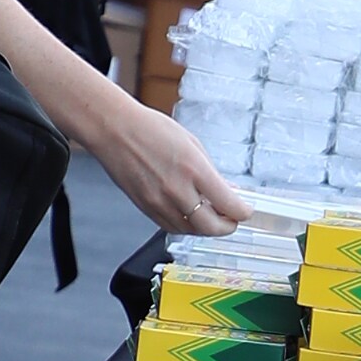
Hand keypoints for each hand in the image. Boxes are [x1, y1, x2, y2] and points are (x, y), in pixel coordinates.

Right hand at [77, 82, 249, 236]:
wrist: (114, 130)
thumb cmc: (150, 129)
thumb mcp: (192, 144)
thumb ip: (209, 171)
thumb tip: (225, 190)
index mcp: (194, 169)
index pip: (229, 205)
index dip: (242, 212)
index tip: (246, 211)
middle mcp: (177, 190)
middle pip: (211, 228)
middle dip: (227, 227)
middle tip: (231, 220)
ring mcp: (159, 202)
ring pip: (191, 231)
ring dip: (205, 228)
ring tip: (210, 217)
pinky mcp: (145, 208)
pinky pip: (171, 227)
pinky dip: (185, 226)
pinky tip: (189, 216)